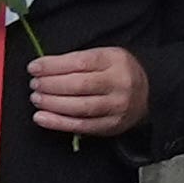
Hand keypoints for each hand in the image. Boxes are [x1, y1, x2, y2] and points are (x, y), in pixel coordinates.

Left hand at [22, 44, 149, 140]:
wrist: (149, 93)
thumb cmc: (119, 73)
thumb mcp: (105, 56)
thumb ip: (78, 60)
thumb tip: (43, 68)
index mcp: (116, 61)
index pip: (80, 62)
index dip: (53, 66)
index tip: (34, 67)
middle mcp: (120, 83)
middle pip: (79, 85)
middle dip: (50, 85)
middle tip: (35, 84)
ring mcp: (117, 106)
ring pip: (79, 107)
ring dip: (52, 103)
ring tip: (36, 98)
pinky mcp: (111, 125)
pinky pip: (81, 126)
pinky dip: (58, 123)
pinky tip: (42, 117)